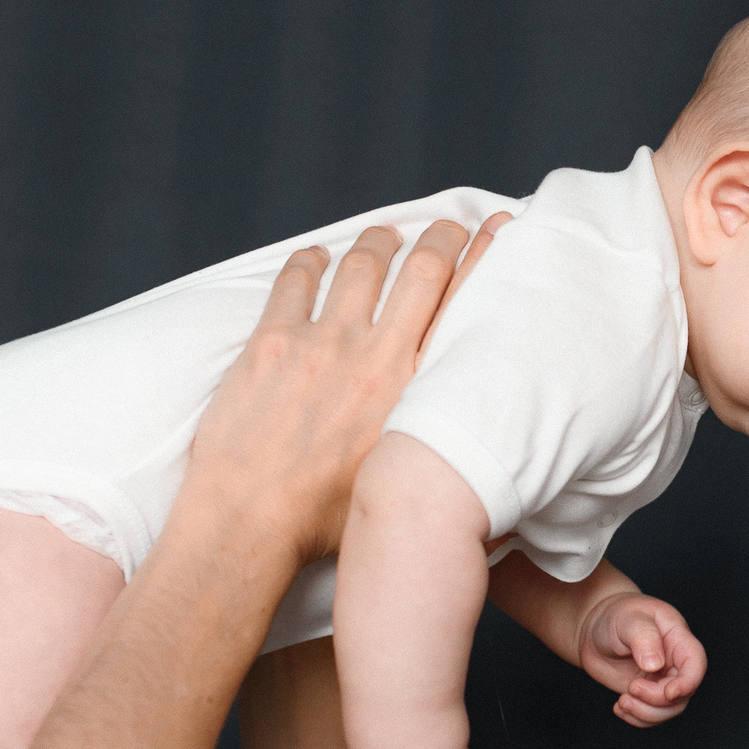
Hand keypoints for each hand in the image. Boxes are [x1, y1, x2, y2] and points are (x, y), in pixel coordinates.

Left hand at [185, 213, 507, 564]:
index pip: (464, 308)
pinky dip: (309, 262)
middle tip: (447, 227)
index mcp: (417, 393)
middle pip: (424, 269)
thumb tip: (460, 459)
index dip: (486, 259)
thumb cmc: (322, 521)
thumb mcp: (399, 480)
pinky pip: (296, 281)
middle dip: (441, 237)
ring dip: (378, 244)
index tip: (498, 235)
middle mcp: (378, 357)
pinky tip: (314, 259)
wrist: (250, 522)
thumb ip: (428, 449)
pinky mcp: (273, 342)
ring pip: (363, 265)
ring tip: (383, 239)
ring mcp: (324, 344)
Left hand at [578, 593, 706, 724]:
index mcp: (677, 639)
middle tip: (630, 688)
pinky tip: (620, 707)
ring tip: (622, 702)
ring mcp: (661, 680)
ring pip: (669, 709)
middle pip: (683, 693)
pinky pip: (651, 715)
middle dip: (657, 699)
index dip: (688, 683)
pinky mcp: (647, 693)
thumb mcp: (629, 619)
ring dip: (646, 713)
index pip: (695, 664)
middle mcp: (674, 662)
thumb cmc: (616, 615)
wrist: (595, 627)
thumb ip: (644, 638)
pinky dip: (637, 718)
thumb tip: (655, 664)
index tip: (668, 693)